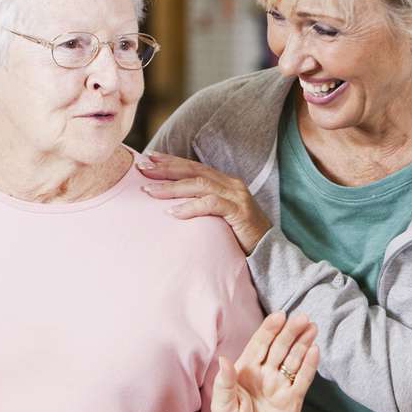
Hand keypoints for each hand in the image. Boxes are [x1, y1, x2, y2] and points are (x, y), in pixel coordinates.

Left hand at [137, 153, 272, 253]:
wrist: (269, 252)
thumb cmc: (240, 237)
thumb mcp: (219, 217)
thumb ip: (202, 206)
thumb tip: (171, 205)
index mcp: (226, 182)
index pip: (194, 167)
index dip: (171, 161)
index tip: (148, 158)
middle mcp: (231, 184)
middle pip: (194, 170)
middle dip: (166, 168)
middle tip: (142, 167)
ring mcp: (237, 197)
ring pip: (200, 185)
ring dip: (172, 187)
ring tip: (149, 191)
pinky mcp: (240, 212)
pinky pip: (211, 205)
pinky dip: (190, 207)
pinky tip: (172, 212)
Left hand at [210, 312, 319, 411]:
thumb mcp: (222, 408)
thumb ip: (224, 383)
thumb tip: (224, 359)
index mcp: (244, 373)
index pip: (258, 346)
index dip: (269, 330)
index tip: (279, 316)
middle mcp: (264, 376)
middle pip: (279, 348)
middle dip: (290, 332)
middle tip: (302, 318)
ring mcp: (279, 387)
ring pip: (293, 360)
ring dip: (302, 344)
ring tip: (312, 328)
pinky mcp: (293, 401)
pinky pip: (302, 380)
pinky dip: (309, 366)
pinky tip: (315, 351)